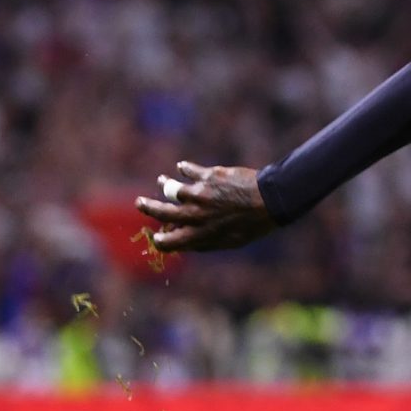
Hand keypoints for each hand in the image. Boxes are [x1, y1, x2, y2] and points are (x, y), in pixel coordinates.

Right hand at [134, 161, 278, 253]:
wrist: (271, 200)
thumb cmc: (253, 225)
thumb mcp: (230, 241)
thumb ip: (206, 242)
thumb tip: (188, 244)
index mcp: (200, 234)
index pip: (170, 241)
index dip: (161, 241)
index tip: (156, 237)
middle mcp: (195, 214)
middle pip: (162, 212)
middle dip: (148, 207)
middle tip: (139, 202)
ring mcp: (200, 193)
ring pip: (171, 187)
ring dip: (164, 184)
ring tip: (161, 180)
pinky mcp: (208, 176)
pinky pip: (189, 170)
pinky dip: (183, 168)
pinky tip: (181, 166)